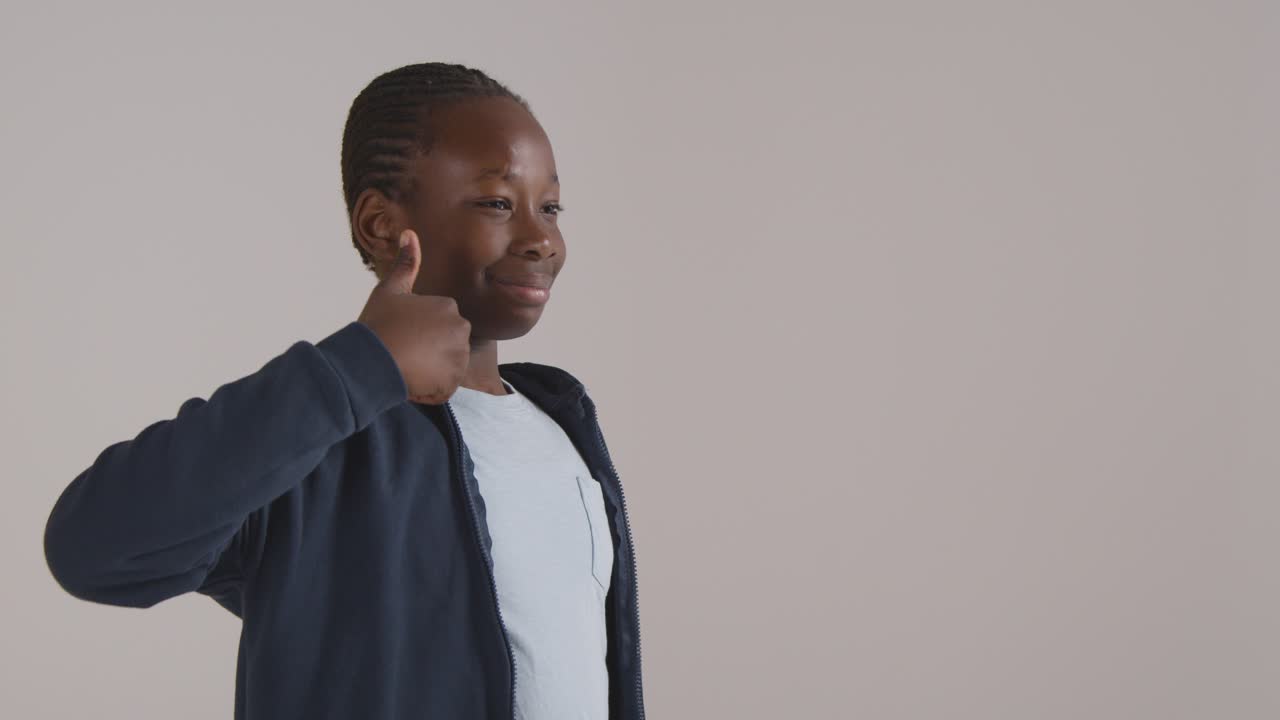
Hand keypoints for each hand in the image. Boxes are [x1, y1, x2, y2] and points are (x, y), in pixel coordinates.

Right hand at [357, 229, 471, 404]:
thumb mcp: (389, 290)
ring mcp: (459, 355)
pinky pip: (445, 385)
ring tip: (407, 366)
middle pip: (446, 345)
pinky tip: (413, 381)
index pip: (439, 325)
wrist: (369, 360)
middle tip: (404, 352)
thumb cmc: (377, 324)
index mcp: (449, 306)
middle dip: (429, 351)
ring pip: (447, 365)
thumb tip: (410, 233)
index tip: (402, 335)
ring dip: (431, 370)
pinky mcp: (454, 380)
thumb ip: (405, 264)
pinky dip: (432, 387)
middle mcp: (460, 327)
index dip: (419, 333)